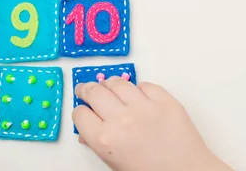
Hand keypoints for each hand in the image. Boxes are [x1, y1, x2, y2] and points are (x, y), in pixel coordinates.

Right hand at [73, 79, 231, 170]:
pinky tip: (137, 95)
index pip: (80, 114)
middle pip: (95, 92)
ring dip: (110, 84)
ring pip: (118, 83)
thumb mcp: (117, 165)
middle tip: (86, 89)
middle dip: (87, 90)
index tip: (82, 110)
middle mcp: (123, 119)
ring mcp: (145, 107)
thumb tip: (86, 133)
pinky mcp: (165, 99)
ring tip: (109, 87)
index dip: (80, 112)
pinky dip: (138, 88)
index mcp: (106, 140)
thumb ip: (98, 145)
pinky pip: (144, 84)